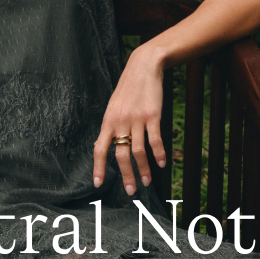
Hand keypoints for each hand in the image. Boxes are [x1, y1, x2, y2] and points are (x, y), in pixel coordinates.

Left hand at [93, 47, 167, 196]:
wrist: (143, 67)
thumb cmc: (129, 89)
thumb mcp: (114, 106)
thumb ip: (111, 126)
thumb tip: (106, 145)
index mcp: (108, 121)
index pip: (100, 148)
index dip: (98, 167)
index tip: (98, 184)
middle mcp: (120, 122)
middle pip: (121, 155)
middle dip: (126, 175)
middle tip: (131, 191)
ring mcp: (136, 119)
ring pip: (138, 151)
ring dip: (144, 169)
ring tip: (147, 181)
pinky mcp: (152, 115)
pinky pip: (155, 140)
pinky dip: (158, 154)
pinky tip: (161, 164)